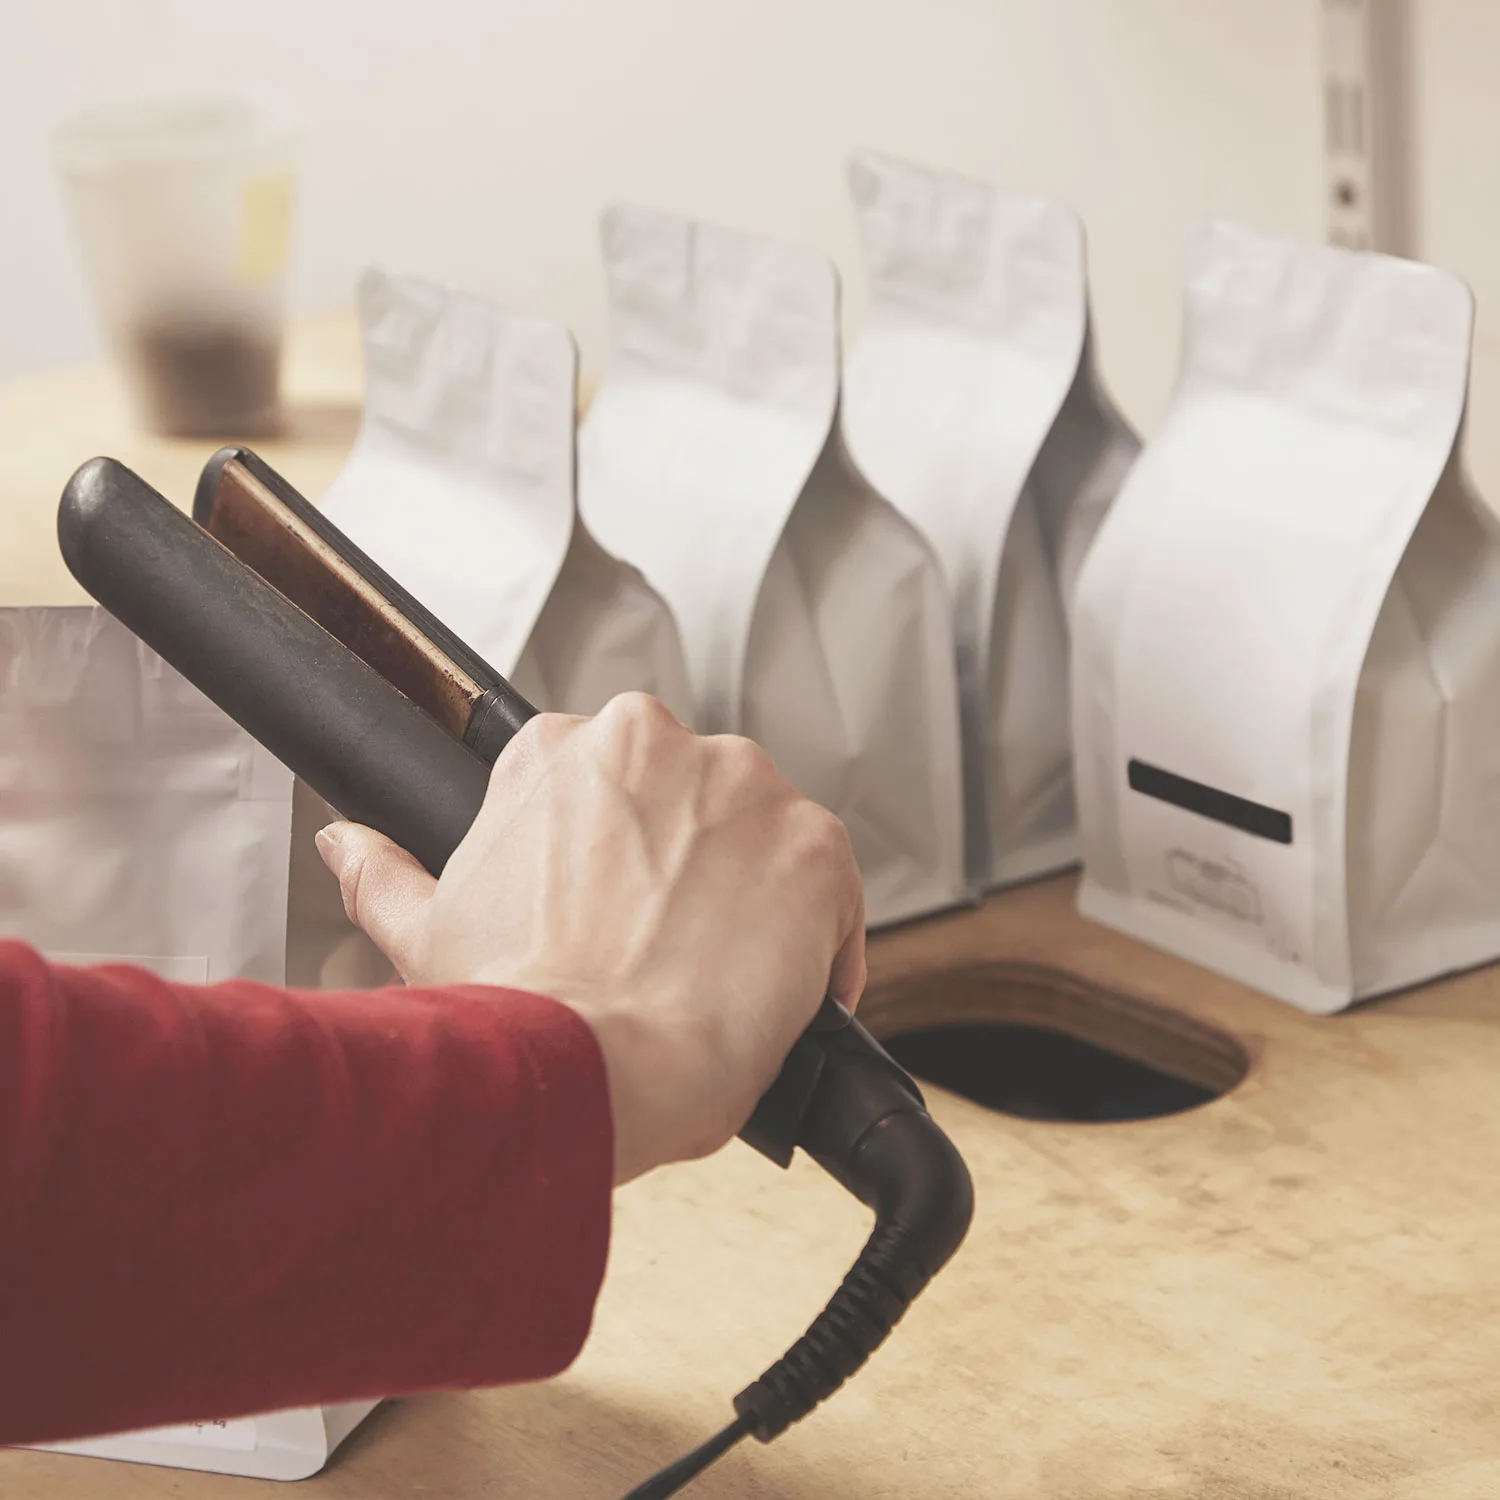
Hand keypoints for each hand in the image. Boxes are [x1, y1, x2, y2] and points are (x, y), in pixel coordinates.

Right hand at [314, 693, 865, 1183]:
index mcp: (557, 751)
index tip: (626, 903)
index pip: (612, 779)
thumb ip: (386, 874)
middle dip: (688, 864)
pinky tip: (785, 991)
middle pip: (691, 795)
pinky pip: (834, 882)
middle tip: (669, 947)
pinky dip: (823, 935)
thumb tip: (346, 843)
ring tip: (719, 977)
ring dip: (752, 892)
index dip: (623, 852)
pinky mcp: (814, 843)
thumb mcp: (428, 935)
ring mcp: (740, 786)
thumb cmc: (516, 1014)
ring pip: (762, 831)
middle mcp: (651, 741)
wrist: (596, 1071)